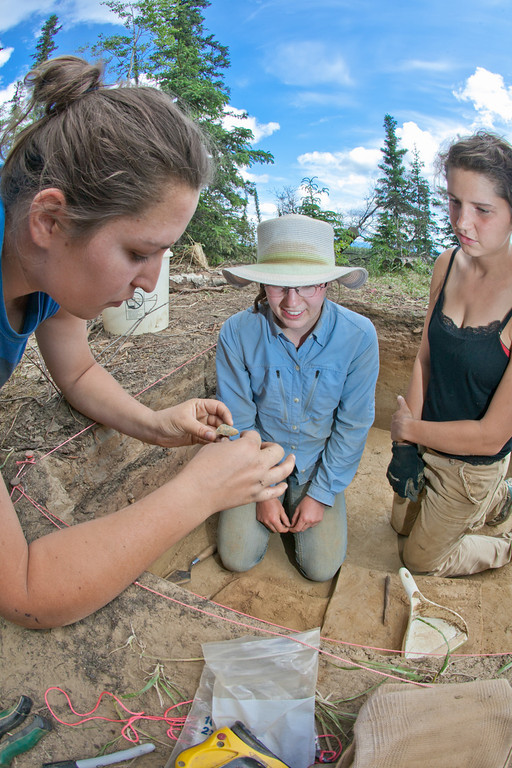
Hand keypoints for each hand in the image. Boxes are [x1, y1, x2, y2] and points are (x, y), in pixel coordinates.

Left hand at [152, 398, 232, 446]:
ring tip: (223, 443)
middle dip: (224, 428)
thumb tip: (214, 436)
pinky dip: (213, 443)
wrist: (154, 431)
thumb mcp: (184, 422)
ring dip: (220, 436)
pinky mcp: (197, 437)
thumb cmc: (166, 420)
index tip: (229, 424)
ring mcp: (200, 427)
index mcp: (200, 406)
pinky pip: (209, 439)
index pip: (218, 407)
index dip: (226, 414)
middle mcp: (202, 415)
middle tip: (228, 437)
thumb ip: (199, 429)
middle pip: (219, 420)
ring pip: (215, 431)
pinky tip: (216, 447)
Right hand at [178, 430, 295, 513]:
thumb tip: (233, 445)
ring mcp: (259, 481)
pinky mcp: (255, 496)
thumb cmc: (201, 467)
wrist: (197, 492)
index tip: (242, 438)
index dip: (248, 435)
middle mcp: (258, 463)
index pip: (255, 436)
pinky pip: (275, 492)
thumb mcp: (215, 446)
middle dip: (271, 446)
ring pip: (284, 470)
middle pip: (277, 450)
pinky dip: (281, 487)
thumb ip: (229, 444)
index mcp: (248, 447)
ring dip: (289, 463)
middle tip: (264, 448)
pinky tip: (284, 483)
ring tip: (291, 459)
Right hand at [256, 498, 290, 532]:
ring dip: (273, 526)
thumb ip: (285, 519)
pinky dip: (268, 522)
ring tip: (276, 519)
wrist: (264, 496)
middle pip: (275, 530)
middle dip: (279, 528)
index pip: (280, 530)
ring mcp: (262, 520)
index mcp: (274, 520)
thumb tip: (288, 525)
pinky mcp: (259, 518)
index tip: (287, 528)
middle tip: (282, 524)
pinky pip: (265, 523)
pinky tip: (270, 516)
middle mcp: (267, 522)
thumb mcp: (281, 510)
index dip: (285, 530)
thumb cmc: (273, 502)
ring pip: (269, 527)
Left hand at [289, 496, 324, 532]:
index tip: (290, 529)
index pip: (297, 529)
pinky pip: (313, 525)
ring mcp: (315, 521)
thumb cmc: (306, 502)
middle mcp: (310, 522)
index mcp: (303, 518)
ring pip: (307, 527)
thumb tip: (292, 525)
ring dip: (304, 525)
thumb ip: (294, 518)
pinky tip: (309, 517)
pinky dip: (309, 523)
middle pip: (302, 530)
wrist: (317, 497)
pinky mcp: (319, 520)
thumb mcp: (298, 509)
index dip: (293, 530)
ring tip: (304, 518)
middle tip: (296, 524)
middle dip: (298, 527)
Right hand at [386, 442, 424, 501]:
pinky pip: (391, 477)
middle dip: (401, 489)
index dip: (406, 494)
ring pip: (393, 483)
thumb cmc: (411, 464)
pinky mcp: (389, 470)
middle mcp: (394, 482)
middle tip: (406, 485)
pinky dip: (395, 477)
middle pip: (397, 490)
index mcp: (401, 484)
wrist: (403, 453)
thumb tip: (416, 488)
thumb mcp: (417, 474)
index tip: (409, 492)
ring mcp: (391, 476)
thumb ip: (416, 482)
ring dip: (397, 483)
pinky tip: (399, 473)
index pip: (402, 495)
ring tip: (402, 479)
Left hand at [390, 395, 414, 442]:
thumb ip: (401, 402)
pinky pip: (397, 438)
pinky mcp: (393, 437)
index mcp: (395, 416)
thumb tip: (399, 396)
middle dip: (400, 425)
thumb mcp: (405, 408)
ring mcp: (392, 430)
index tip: (405, 420)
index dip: (402, 418)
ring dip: (400, 432)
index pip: (397, 417)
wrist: (405, 428)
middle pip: (396, 424)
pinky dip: (400, 438)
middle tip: (406, 427)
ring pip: (396, 431)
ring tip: (406, 433)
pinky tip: (404, 438)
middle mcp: (392, 423)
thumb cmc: (406, 418)